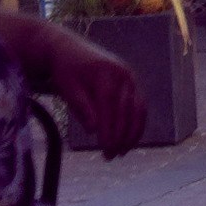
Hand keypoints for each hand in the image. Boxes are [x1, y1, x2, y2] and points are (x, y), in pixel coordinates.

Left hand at [44, 33, 147, 155]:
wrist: (70, 49)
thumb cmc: (66, 72)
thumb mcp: (68, 88)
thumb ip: (81, 107)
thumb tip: (93, 130)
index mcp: (105, 73)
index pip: (109, 106)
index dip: (109, 129)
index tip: (105, 150)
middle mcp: (122, 73)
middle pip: (125, 110)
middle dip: (120, 136)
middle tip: (111, 156)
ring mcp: (130, 77)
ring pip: (137, 109)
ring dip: (132, 132)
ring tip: (122, 152)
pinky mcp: (132, 82)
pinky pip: (139, 105)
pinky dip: (137, 124)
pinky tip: (130, 140)